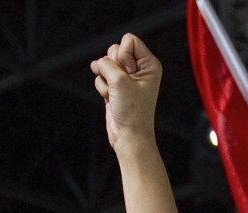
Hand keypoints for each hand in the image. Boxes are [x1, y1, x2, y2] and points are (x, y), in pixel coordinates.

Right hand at [91, 33, 160, 152]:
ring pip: (105, 63)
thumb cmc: (132, 111)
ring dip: (105, 79)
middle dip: (112, 67)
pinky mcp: (115, 86)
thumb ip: (107, 63)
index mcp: (149, 64)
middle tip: (120, 84)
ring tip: (115, 94)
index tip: (128, 73)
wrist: (128, 136)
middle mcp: (139, 69)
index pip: (129, 40)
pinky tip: (110, 99)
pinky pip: (101, 76)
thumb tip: (97, 62)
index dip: (123, 54)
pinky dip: (102, 87)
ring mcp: (126, 78)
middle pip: (115, 49)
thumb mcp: (120, 81)